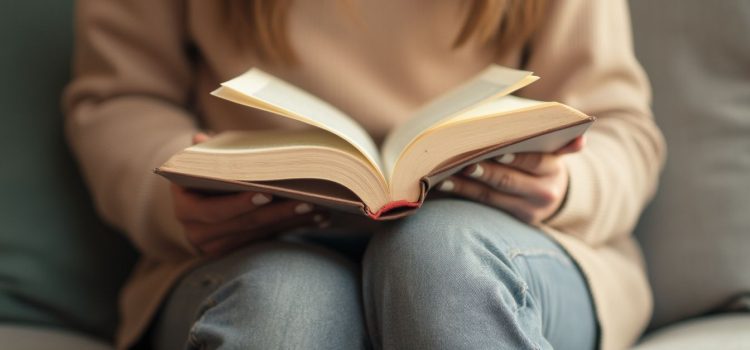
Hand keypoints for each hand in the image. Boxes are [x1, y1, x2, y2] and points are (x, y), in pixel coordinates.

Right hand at [171, 133, 327, 255]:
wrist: (195, 203)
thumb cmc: (202, 173)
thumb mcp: (200, 162)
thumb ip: (205, 153)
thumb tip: (201, 139)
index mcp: (184, 208)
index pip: (213, 210)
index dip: (240, 203)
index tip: (268, 193)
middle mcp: (197, 233)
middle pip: (245, 224)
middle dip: (280, 212)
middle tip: (309, 200)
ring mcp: (217, 247)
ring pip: (261, 233)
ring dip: (293, 220)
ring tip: (321, 208)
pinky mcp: (237, 252)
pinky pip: (269, 239)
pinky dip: (294, 227)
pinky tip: (318, 218)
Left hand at [436, 136, 584, 223]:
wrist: (554, 194)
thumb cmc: (544, 161)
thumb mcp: (556, 151)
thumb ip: (564, 142)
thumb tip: (582, 140)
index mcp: (553, 170)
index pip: (533, 162)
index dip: (513, 157)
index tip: (494, 151)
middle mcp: (542, 193)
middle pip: (509, 181)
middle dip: (485, 172)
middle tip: (463, 163)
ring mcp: (526, 211)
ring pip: (491, 197)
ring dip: (465, 185)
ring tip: (444, 175)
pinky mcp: (511, 221)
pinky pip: (482, 206)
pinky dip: (463, 194)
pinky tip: (444, 185)